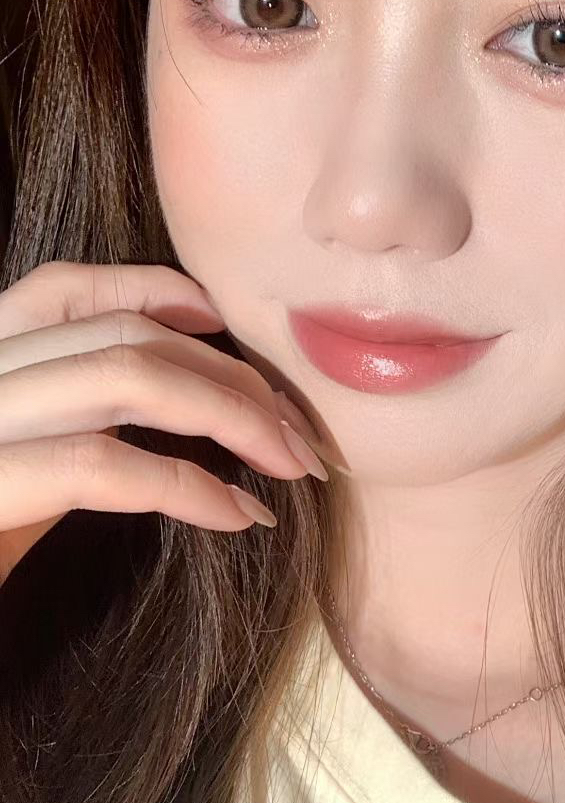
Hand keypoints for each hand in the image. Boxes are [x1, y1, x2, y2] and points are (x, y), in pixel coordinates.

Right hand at [0, 261, 327, 584]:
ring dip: (231, 414)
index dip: (154, 289)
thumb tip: (188, 408)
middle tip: (300, 432)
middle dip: (230, 375)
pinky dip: (189, 486)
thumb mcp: (16, 479)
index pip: (61, 287)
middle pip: (120, 336)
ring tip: (290, 465)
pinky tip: (239, 515)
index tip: (225, 322)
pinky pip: (101, 466)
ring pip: (122, 377)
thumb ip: (73, 427)